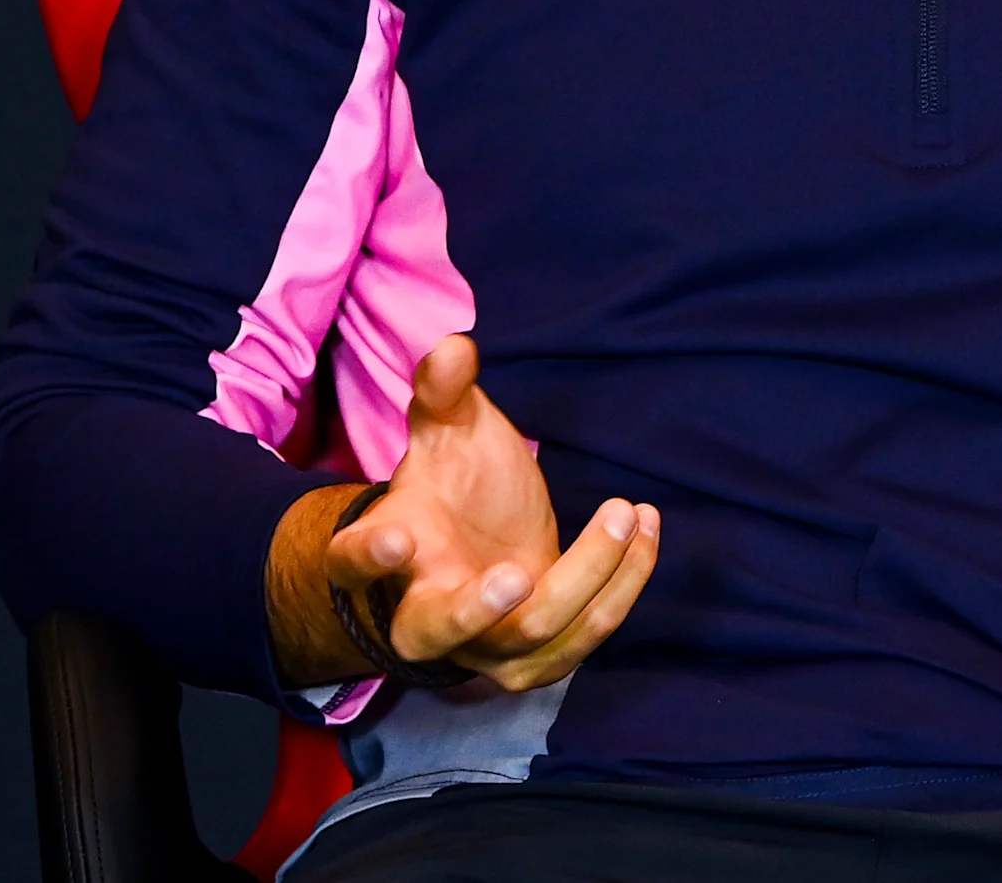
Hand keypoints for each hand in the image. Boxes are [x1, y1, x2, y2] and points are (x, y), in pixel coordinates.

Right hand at [265, 334, 661, 694]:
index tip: (397, 538)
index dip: (368, 556)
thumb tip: (454, 345)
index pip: (355, 565)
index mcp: (392, 549)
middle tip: (517, 575)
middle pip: (436, 632)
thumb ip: (444, 392)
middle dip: (474, 612)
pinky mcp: (538, 656)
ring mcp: (483, 646)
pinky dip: (623, 584)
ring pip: (531, 634)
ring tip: (624, 512)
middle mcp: (426, 612)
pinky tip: (646, 529)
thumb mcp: (448, 432)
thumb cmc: (452, 483)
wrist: (478, 544)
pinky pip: (585, 637)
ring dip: (587, 576)